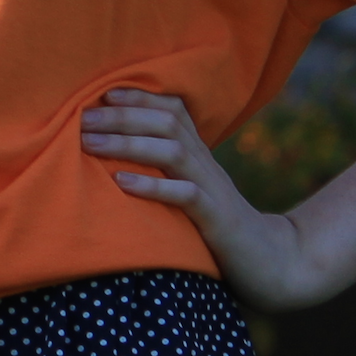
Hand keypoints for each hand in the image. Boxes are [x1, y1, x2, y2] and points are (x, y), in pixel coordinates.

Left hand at [80, 89, 337, 310]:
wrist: (273, 262)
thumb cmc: (218, 225)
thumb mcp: (191, 190)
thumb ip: (165, 170)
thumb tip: (114, 156)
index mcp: (199, 154)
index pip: (172, 110)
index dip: (139, 97)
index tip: (102, 93)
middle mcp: (205, 164)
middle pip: (166, 123)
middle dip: (122, 116)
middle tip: (82, 118)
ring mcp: (213, 189)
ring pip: (173, 152)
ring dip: (128, 144)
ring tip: (90, 143)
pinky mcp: (217, 219)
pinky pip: (187, 195)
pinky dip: (153, 187)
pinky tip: (122, 184)